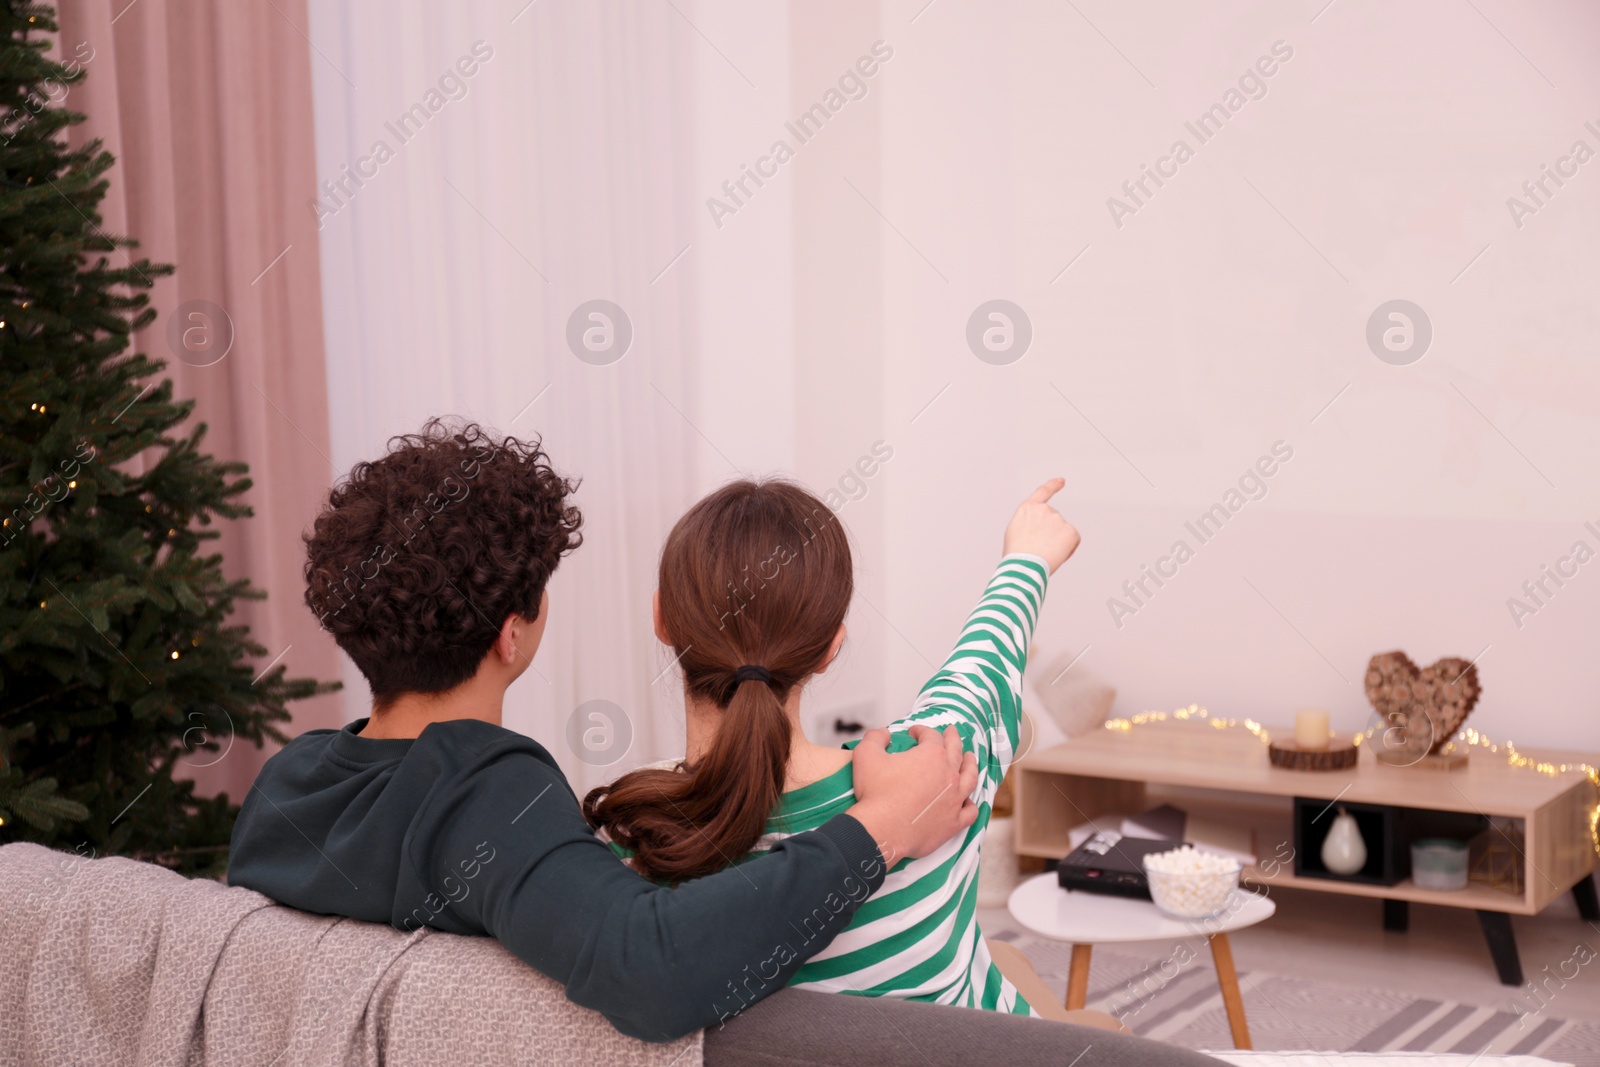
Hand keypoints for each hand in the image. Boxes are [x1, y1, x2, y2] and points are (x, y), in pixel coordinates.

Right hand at [847, 725, 979, 865]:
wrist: (882, 831)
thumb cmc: (875, 793)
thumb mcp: (866, 755)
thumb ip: (875, 737)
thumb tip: (884, 733)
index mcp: (931, 755)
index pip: (931, 735)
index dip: (921, 730)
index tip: (913, 733)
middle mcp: (949, 774)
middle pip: (956, 750)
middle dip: (952, 738)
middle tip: (951, 731)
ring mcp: (954, 799)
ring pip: (970, 777)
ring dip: (971, 765)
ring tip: (970, 758)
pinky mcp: (954, 822)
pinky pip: (970, 811)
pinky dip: (970, 804)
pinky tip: (967, 801)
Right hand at [1002, 477, 1079, 573]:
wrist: (1024, 565)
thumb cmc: (1016, 554)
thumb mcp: (1015, 531)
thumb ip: (1029, 523)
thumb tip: (1040, 529)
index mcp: (1028, 508)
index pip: (1043, 492)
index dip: (1053, 485)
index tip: (1061, 481)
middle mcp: (1044, 510)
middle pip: (1053, 520)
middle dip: (1049, 532)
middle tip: (1038, 549)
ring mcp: (1058, 519)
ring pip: (1062, 531)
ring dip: (1057, 541)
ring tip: (1044, 554)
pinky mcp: (1070, 531)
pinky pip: (1073, 540)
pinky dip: (1068, 548)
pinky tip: (1056, 555)